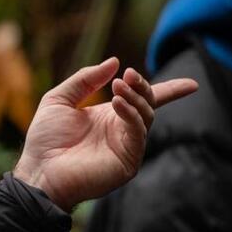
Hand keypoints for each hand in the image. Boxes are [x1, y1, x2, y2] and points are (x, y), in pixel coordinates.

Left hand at [13, 57, 197, 210]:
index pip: (145, 101)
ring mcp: (127, 147)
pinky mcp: (128, 161)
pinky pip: (138, 134)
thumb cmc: (45, 140)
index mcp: (109, 116)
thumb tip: (115, 61)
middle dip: (144, 87)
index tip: (192, 84)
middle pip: (148, 104)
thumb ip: (85, 80)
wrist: (38, 170)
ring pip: (146, 117)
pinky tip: (117, 103)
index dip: (169, 91)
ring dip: (136, 98)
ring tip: (119, 86)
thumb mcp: (59, 99)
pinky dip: (131, 115)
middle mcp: (122, 131)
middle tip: (129, 75)